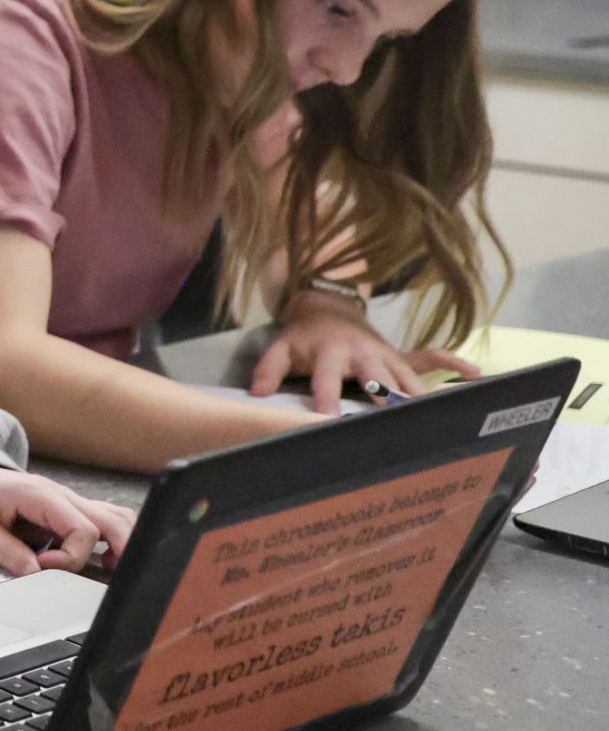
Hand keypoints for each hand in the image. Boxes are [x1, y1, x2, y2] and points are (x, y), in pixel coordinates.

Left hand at [0, 465, 133, 575]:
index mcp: (40, 495)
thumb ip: (4, 550)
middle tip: (110, 578)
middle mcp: (62, 495)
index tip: (42, 567)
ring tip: (110, 569)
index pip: (82, 530)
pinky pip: (103, 520)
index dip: (70, 558)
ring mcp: (68, 501)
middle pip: (113, 521)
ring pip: (115, 517)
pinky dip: (112, 539)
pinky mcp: (67, 510)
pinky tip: (103, 560)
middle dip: (120, 551)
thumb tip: (35, 574)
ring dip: (122, 543)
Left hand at [251, 294, 479, 414]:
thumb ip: (267, 370)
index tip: (329, 418)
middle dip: (383, 398)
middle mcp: (363, 352)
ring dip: (416, 397)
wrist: (329, 306)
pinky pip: (431, 357)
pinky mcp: (401, 356)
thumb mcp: (281, 347)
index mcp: (330, 350)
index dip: (328, 396)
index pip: (328, 376)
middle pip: (376, 377)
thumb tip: (256, 396)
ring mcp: (386, 354)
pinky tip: (474, 373)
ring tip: (429, 422)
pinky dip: (452, 363)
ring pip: (405, 377)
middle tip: (391, 423)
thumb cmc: (304, 336)